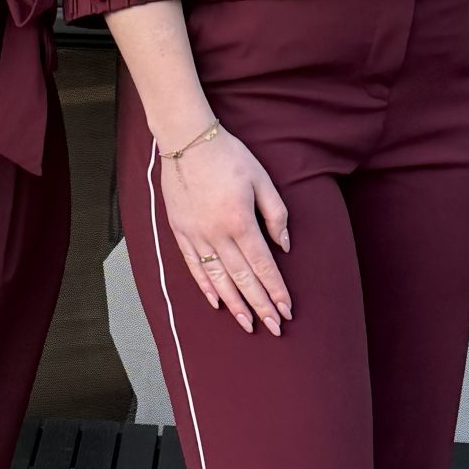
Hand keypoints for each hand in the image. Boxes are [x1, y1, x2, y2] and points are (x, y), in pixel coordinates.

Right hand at [160, 128, 291, 332]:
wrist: (187, 141)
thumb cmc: (229, 156)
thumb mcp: (262, 179)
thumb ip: (276, 214)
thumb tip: (284, 246)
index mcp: (240, 222)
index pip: (262, 266)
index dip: (276, 290)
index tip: (287, 310)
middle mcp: (217, 234)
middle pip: (242, 279)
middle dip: (260, 306)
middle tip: (274, 328)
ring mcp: (196, 235)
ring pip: (217, 279)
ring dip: (235, 304)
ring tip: (247, 324)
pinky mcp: (181, 232)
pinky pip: (194, 266)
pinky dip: (206, 287)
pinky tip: (216, 302)